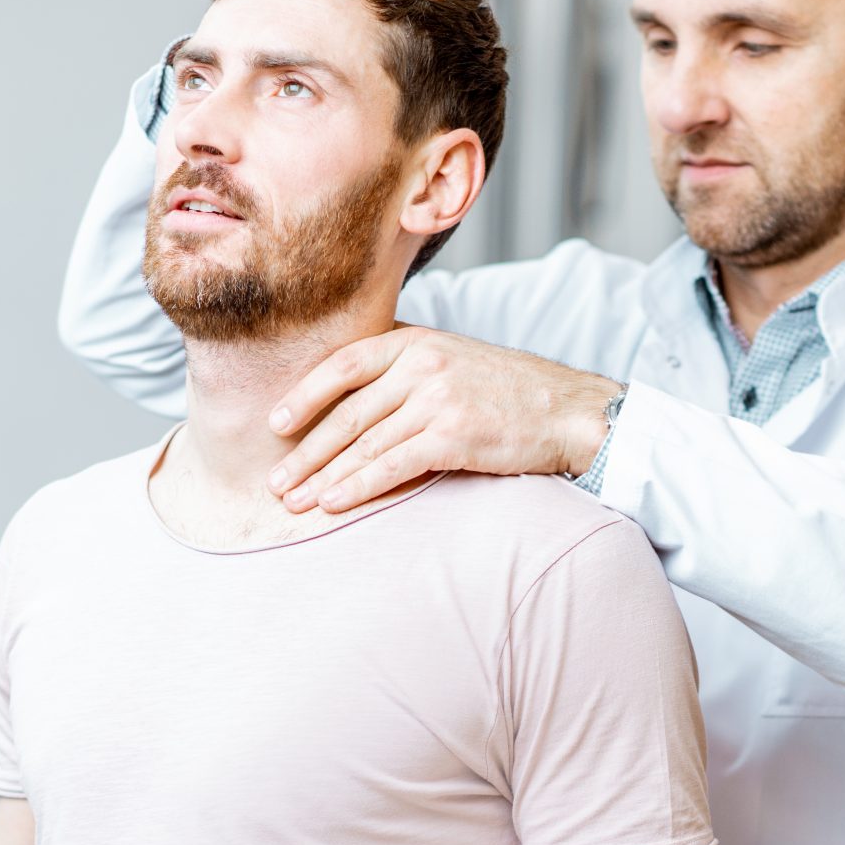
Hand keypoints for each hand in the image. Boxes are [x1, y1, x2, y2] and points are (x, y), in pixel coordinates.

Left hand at [268, 328, 617, 513]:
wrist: (569, 411)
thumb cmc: (510, 393)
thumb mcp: (455, 359)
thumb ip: (408, 367)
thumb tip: (356, 395)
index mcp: (417, 341)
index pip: (344, 364)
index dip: (305, 394)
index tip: (275, 422)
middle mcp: (423, 365)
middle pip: (347, 412)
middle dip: (305, 450)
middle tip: (275, 480)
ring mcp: (439, 400)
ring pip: (364, 442)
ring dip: (323, 476)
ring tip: (294, 500)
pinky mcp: (455, 436)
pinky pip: (392, 465)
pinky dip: (358, 487)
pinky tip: (334, 503)